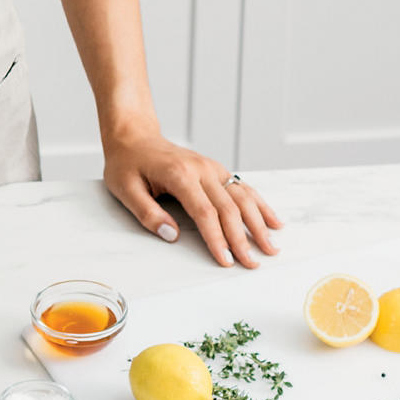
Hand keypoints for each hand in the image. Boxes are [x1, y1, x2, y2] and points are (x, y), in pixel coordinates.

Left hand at [103, 125, 283, 267]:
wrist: (134, 136)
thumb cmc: (127, 163)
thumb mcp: (125, 189)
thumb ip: (148, 213)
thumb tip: (173, 235)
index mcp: (179, 173)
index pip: (204, 211)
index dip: (217, 238)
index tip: (226, 261)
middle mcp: (201, 168)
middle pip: (228, 207)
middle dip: (242, 238)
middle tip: (252, 264)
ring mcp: (211, 167)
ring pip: (242, 197)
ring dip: (258, 223)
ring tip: (271, 247)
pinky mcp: (216, 169)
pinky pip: (242, 187)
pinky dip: (260, 204)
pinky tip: (274, 221)